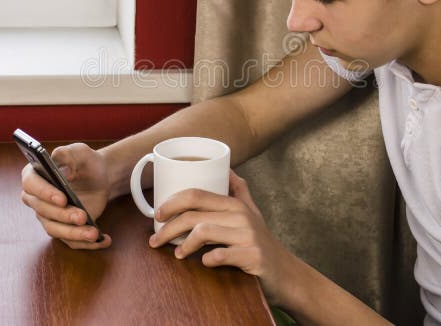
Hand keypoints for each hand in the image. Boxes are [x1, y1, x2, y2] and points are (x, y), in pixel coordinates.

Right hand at [20, 143, 112, 249]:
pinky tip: (103, 239)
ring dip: (74, 233)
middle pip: (43, 212)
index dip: (45, 193)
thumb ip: (67, 152)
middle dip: (64, 216)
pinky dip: (87, 243)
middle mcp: (37, 199)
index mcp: (34, 176)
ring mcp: (49, 217)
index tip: (62, 198)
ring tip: (94, 233)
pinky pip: (71, 241)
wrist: (100, 176)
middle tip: (82, 216)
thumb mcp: (79, 151)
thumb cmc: (85, 162)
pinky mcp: (63, 229)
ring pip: (55, 230)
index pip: (31, 186)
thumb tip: (56, 157)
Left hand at [148, 170, 295, 300]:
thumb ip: (239, 190)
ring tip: (177, 254)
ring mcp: (247, 235)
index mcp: (235, 204)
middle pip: (194, 215)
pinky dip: (208, 259)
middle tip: (155, 239)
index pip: (197, 194)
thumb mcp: (252, 211)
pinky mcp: (252, 256)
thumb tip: (227, 168)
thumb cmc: (262, 240)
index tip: (158, 214)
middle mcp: (241, 216)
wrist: (285, 272)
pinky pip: (221, 255)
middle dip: (169, 227)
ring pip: (204, 232)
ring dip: (184, 244)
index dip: (173, 202)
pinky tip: (203, 262)